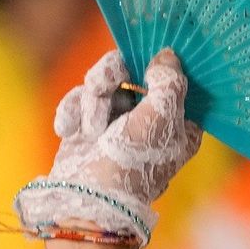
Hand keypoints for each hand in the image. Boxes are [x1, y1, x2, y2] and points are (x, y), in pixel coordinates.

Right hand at [15, 49, 202, 248]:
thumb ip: (170, 81)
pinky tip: (69, 133)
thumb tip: (167, 55)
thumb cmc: (131, 161)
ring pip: (102, 82)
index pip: (174, 78)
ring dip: (91, 102)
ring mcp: (118, 121)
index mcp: (180, 122)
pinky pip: (79, 98)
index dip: (157, 61)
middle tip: (100, 85)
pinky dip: (72, 114)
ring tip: (90, 130)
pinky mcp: (89, 125)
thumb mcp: (161, 117)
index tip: (144, 49)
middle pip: (131, 69)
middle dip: (109, 77)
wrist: (86, 199)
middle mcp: (151, 119)